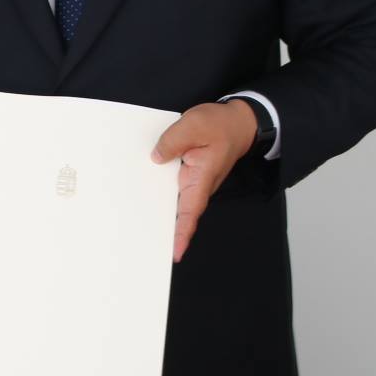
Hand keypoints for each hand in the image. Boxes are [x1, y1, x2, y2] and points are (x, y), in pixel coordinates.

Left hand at [152, 100, 259, 262]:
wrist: (238, 122)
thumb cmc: (220, 125)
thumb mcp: (193, 125)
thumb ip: (172, 141)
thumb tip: (155, 158)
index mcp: (202, 178)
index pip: (191, 211)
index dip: (182, 233)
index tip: (174, 253)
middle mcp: (198, 184)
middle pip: (181, 213)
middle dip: (166, 230)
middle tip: (145, 245)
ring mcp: (194, 180)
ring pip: (175, 201)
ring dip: (160, 212)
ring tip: (137, 226)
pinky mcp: (189, 172)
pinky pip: (173, 187)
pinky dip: (160, 193)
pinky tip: (142, 193)